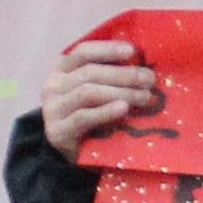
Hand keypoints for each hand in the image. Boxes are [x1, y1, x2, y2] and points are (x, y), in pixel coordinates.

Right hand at [39, 34, 160, 152]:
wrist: (71, 153)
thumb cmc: (89, 117)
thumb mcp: (96, 92)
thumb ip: (110, 77)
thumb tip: (143, 67)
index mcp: (62, 69)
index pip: (83, 52)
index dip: (107, 49)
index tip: (132, 51)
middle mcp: (53, 86)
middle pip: (90, 73)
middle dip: (123, 74)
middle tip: (149, 79)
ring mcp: (53, 109)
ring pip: (88, 92)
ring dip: (120, 92)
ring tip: (144, 97)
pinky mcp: (58, 131)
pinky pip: (83, 117)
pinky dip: (106, 111)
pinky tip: (124, 108)